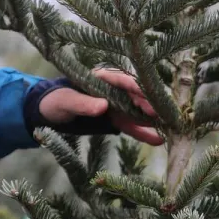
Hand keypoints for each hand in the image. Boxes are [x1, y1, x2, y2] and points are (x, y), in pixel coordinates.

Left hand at [40, 68, 163, 144]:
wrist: (49, 113)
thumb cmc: (56, 101)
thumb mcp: (65, 102)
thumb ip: (83, 103)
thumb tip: (104, 105)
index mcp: (101, 78)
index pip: (123, 80)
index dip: (137, 88)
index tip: (149, 97)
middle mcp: (113, 91)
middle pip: (136, 96)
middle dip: (150, 105)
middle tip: (163, 115)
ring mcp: (116, 105)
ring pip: (138, 112)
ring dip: (152, 120)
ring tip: (169, 128)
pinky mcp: (116, 120)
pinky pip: (131, 127)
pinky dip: (143, 133)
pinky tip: (158, 140)